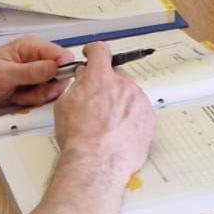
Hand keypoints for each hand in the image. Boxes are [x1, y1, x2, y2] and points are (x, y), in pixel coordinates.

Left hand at [0, 36, 72, 109]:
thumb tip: (58, 66)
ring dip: (37, 95)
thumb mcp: (5, 75)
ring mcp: (36, 72)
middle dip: (46, 88)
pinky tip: (17, 97)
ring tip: (18, 95)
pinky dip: (32, 100)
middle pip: (60, 74)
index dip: (62, 70)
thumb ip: (32, 71)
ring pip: (53, 87)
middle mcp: (37, 57)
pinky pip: (43, 94)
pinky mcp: (33, 85)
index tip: (49, 84)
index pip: (61, 54)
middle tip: (27, 93)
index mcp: (31, 47)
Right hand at [52, 42, 155, 179]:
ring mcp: (139, 101)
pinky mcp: (149, 119)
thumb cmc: (79, 137)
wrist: (96, 162)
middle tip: (97, 103)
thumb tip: (82, 80)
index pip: (100, 51)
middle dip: (107, 85)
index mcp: (100, 77)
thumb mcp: (64, 104)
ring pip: (130, 95)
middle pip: (116, 75)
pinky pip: (140, 112)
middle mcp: (123, 85)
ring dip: (121, 104)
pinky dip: (132, 119)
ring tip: (107, 125)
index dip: (94, 52)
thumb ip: (77, 85)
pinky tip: (119, 132)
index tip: (92, 55)